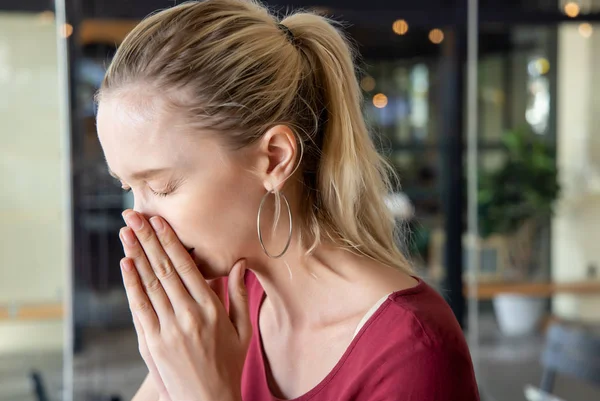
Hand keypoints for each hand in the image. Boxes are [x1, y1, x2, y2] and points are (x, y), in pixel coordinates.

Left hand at [119, 210, 250, 400]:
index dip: (170, 241)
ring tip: (127, 231)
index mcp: (212, 309)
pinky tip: (126, 263)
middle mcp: (188, 315)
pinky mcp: (151, 342)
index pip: (186, 266)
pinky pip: (139, 306)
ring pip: (149, 283)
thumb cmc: (228, 365)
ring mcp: (167, 329)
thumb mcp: (243, 330)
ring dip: (136, 253)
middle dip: (148, 238)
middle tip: (134, 215)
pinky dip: (131, 283)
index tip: (159, 220)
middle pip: (163, 269)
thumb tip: (240, 263)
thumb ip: (240, 295)